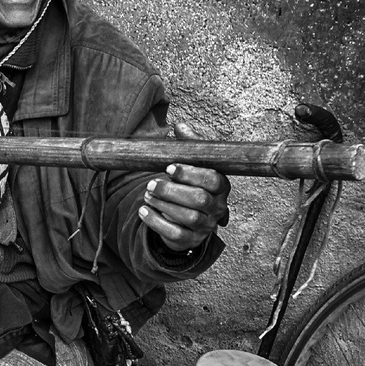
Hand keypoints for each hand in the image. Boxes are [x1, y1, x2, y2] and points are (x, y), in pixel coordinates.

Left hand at [137, 121, 230, 251]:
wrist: (188, 219)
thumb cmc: (191, 185)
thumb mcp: (193, 164)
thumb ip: (190, 146)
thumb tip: (179, 126)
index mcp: (222, 186)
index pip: (212, 179)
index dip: (190, 173)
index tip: (169, 168)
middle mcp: (218, 207)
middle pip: (199, 199)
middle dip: (172, 190)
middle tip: (151, 184)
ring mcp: (206, 226)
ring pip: (188, 217)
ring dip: (163, 205)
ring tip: (146, 195)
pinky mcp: (191, 240)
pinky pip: (174, 233)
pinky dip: (156, 222)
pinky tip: (143, 210)